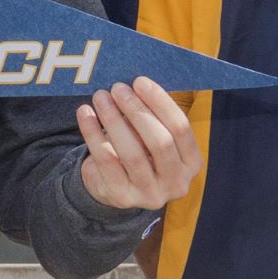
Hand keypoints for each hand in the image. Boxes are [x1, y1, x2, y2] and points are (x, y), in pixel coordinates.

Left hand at [75, 76, 200, 211]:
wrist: (114, 186)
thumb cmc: (139, 150)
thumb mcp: (153, 135)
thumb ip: (152, 115)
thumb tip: (135, 86)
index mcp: (191, 163)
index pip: (180, 128)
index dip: (161, 103)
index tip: (140, 81)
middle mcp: (177, 183)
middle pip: (160, 141)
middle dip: (137, 110)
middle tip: (118, 88)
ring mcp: (150, 194)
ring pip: (132, 153)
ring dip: (114, 119)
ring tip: (101, 97)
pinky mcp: (122, 197)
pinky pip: (106, 161)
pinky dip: (93, 133)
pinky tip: (85, 113)